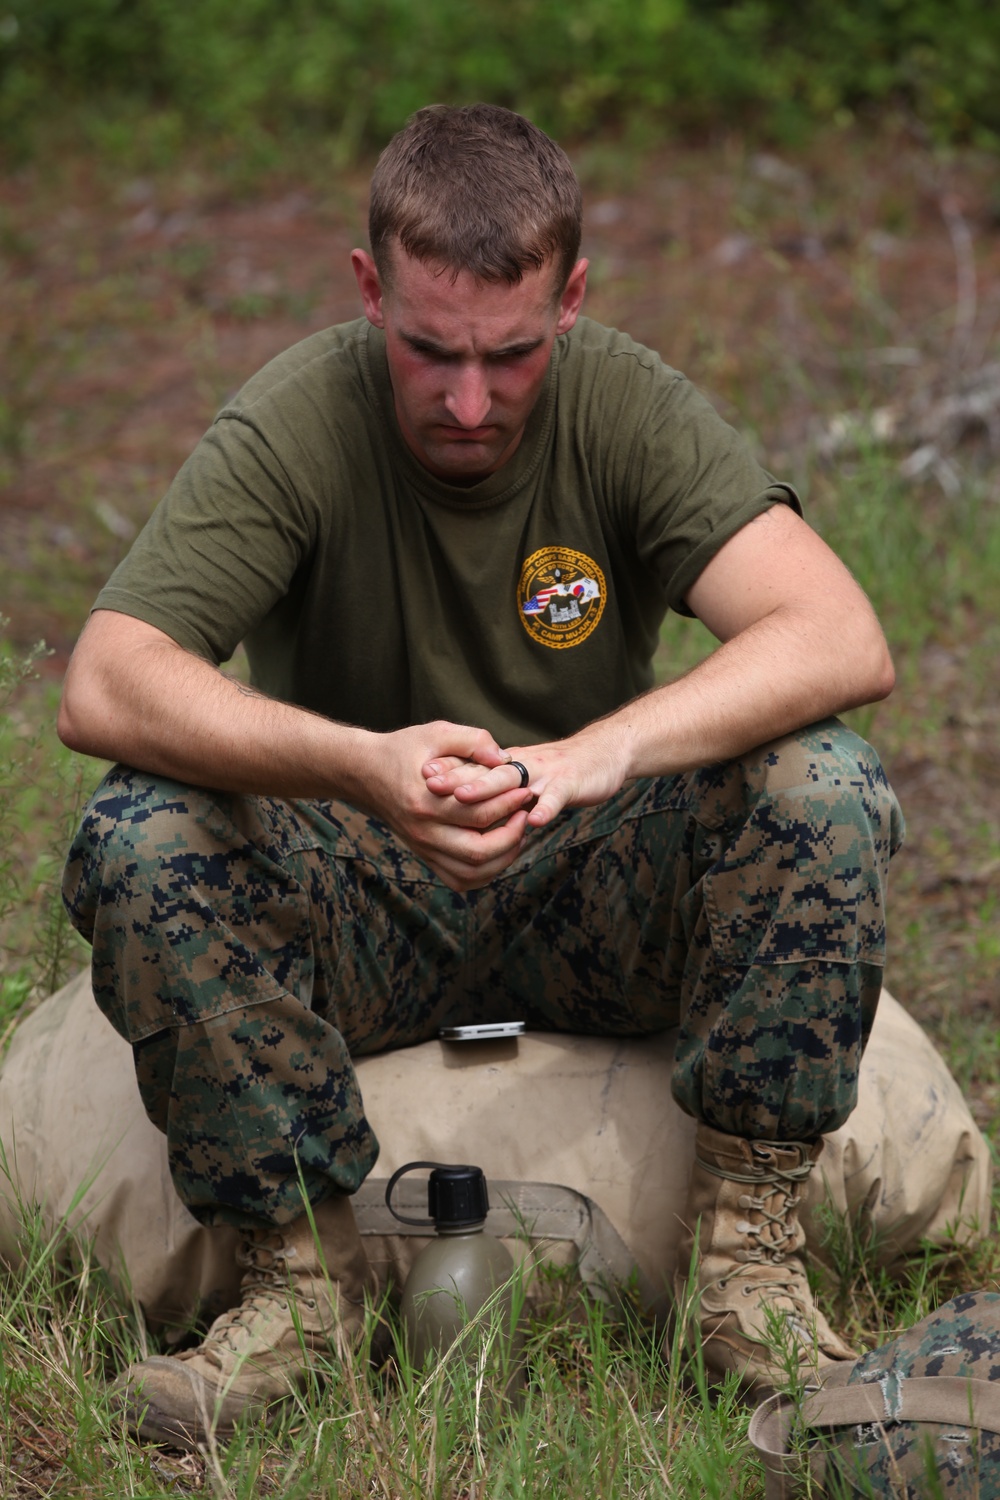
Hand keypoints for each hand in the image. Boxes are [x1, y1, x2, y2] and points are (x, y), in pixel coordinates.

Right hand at [357, 721, 535, 890]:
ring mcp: (423, 848)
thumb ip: (472, 740)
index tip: (526, 789)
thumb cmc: (403, 750)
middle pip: (478, 853)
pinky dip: (485, 874)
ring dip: (503, 859)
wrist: (365, 773)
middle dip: (512, 837)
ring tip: (517, 834)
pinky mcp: (425, 856)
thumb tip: (505, 759)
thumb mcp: (435, 733)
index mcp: (425, 802)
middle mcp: (423, 832)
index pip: (478, 815)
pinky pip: (460, 880)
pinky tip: (499, 852)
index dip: (510, 804)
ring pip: (471, 874)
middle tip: (524, 814)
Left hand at [423, 719, 631, 830]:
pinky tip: (534, 820)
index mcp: (507, 764)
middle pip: (484, 771)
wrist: (603, 755)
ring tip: (463, 798)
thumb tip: (461, 802)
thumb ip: (494, 784)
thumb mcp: (521, 773)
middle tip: (429, 783)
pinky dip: (545, 807)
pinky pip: (556, 796)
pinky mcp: (570, 784)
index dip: (448, 771)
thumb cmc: (558, 770)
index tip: (419, 777)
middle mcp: (521, 765)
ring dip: (488, 789)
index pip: (473, 765)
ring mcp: (545, 774)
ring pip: (513, 780)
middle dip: (456, 778)